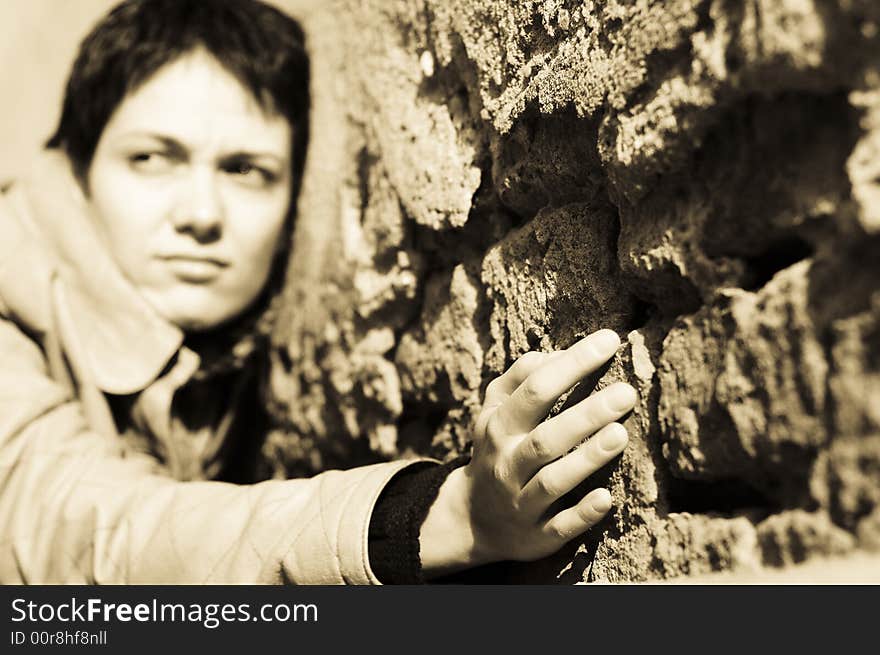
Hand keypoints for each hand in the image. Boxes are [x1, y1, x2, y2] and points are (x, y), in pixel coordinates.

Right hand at [419, 329, 635, 574]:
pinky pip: (560, 526)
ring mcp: (522, 501)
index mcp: (500, 426)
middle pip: (546, 437)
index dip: (572, 364)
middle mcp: (508, 462)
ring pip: (553, 481)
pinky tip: (606, 498)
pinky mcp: (538, 535)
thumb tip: (559, 352)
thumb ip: (520, 377)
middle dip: (585, 414)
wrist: (473, 519)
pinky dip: (582, 513)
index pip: (535, 389)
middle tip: (626, 393)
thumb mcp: (495, 410)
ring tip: (620, 434)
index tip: (609, 341)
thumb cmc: (497, 449)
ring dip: (586, 459)